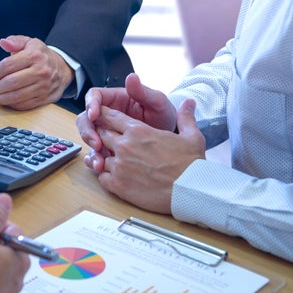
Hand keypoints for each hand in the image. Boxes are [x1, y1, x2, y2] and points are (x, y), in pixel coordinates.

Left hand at [0, 35, 72, 110]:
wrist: (62, 68)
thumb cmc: (41, 55)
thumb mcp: (29, 43)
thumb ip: (15, 41)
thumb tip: (4, 43)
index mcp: (34, 55)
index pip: (7, 66)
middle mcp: (41, 71)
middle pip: (10, 82)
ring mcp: (43, 86)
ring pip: (16, 96)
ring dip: (2, 97)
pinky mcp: (44, 98)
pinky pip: (23, 105)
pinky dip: (12, 104)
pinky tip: (9, 98)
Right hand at [76, 73, 176, 171]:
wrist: (171, 142)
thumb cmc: (164, 117)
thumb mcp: (157, 103)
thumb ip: (143, 92)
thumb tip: (131, 77)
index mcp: (115, 99)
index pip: (94, 96)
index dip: (90, 104)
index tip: (94, 114)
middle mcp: (106, 115)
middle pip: (85, 118)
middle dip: (87, 131)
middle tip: (96, 142)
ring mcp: (105, 132)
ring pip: (88, 136)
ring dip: (91, 148)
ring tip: (100, 161)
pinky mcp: (106, 147)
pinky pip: (95, 152)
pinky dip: (94, 159)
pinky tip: (99, 166)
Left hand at [90, 100, 205, 212]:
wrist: (191, 190)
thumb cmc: (191, 164)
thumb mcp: (191, 136)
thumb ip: (185, 117)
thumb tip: (189, 102)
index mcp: (138, 131)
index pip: (110, 117)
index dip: (105, 117)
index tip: (105, 119)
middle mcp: (124, 146)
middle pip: (101, 135)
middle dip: (105, 137)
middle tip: (112, 142)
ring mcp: (119, 166)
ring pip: (100, 157)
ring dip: (106, 158)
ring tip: (117, 162)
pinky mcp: (118, 185)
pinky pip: (101, 177)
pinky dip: (106, 176)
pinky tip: (117, 177)